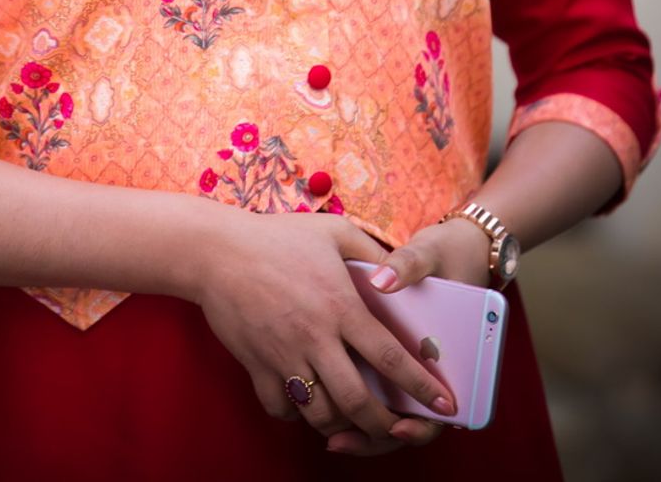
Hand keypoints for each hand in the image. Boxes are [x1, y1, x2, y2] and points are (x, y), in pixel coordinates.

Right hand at [193, 208, 457, 457]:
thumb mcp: (332, 231)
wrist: (215, 250)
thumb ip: (371, 250)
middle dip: (383, 425)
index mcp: (340, 306)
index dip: (422, 386)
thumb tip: (398, 271)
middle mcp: (315, 337)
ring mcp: (284, 355)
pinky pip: (281, 408)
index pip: (390, 357)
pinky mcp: (256, 365)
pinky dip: (295, 413)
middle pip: (358, 401)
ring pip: (320, 413)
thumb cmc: (276, 236)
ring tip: (351, 417)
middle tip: (397, 429)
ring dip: (341, 423)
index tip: (445, 404)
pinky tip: (304, 401)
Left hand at [338, 216, 492, 449]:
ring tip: (329, 434)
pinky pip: (372, 387)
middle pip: (406, 419)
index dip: (420, 424)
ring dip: (360, 428)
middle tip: (342, 440)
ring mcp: (407, 363)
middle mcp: (430, 364)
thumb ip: (408, 265)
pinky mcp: (385, 353)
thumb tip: (382, 282)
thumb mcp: (430, 254)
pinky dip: (350, 398)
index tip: (398, 426)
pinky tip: (319, 399)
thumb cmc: (446, 253)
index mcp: (452, 351)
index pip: (438, 406)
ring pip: (385, 412)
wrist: (456, 242)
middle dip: (375, 436)